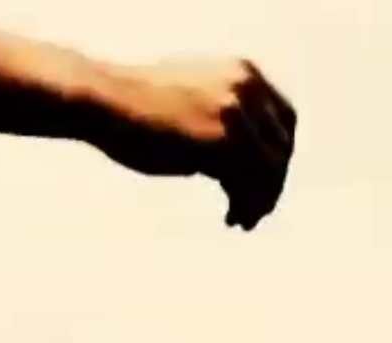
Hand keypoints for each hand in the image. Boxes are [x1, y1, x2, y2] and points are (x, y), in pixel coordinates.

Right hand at [89, 59, 294, 229]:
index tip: (267, 183)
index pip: (286, 120)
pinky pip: (245, 183)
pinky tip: (230, 218)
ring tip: (241, 221)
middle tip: (257, 212)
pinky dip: (243, 205)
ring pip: (267, 171)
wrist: (106, 102)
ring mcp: (233, 113)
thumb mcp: (194, 100)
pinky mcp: (217, 141)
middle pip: (281, 149)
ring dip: (259, 202)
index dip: (281, 157)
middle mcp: (245, 89)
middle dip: (272, 186)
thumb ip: (223, 116)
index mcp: (244, 73)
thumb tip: (241, 155)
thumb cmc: (139, 106)